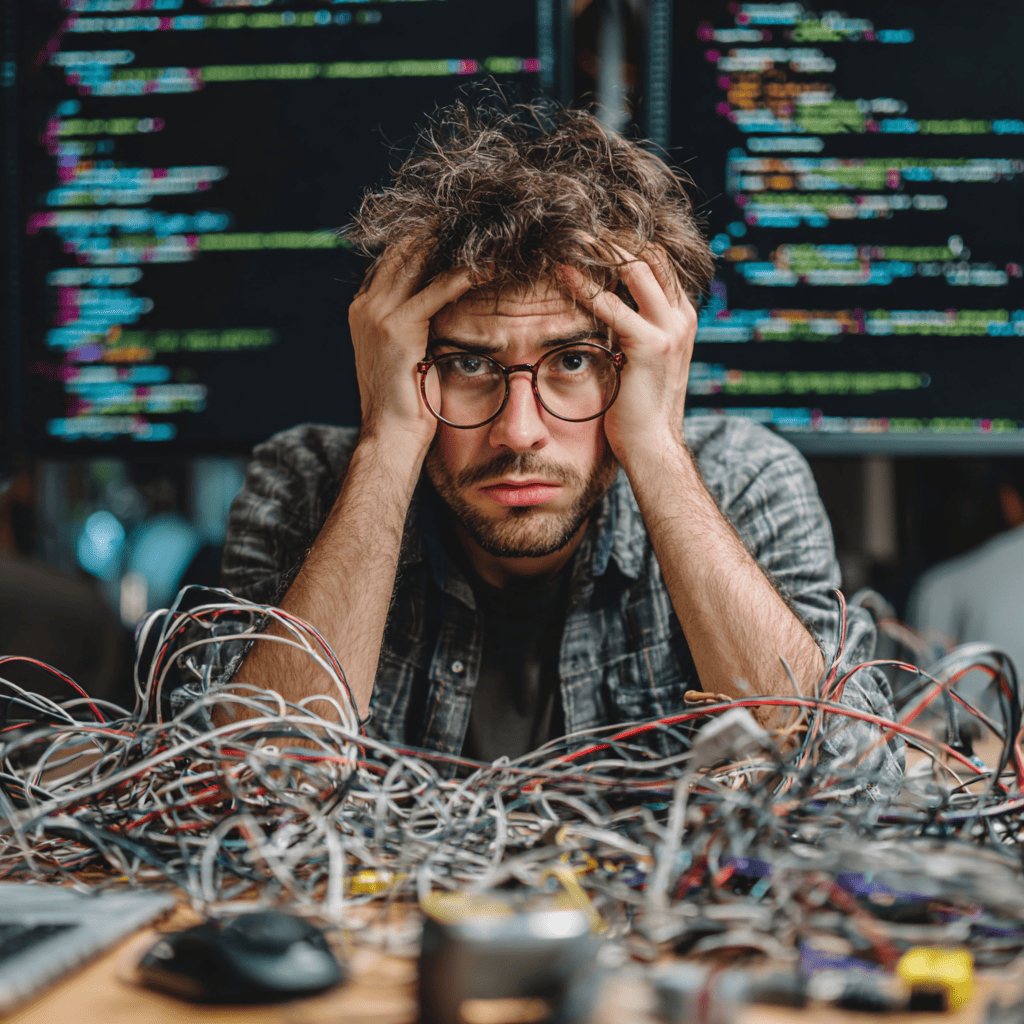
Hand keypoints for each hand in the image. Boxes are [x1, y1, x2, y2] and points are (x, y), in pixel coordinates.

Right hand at [348, 248, 473, 451]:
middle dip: (440, 237)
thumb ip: (417, 324)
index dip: (425, 242)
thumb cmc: (407, 402)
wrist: (391, 435)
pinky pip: (436, 291)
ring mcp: (377, 314)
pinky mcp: (397, 327)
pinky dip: (462, 277)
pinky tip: (486, 269)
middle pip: (405, 252)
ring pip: (418, 263)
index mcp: (364, 310)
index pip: (396, 260)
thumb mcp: (408, 353)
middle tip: (477, 226)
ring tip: (485, 238)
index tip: (458, 233)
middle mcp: (366, 306)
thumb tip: (445, 303)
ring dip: (453, 249)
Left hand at [559, 244, 697, 462]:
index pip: (657, 262)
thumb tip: (606, 310)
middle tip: (576, 225)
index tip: (592, 232)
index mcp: (681, 319)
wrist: (653, 446)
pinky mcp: (649, 345)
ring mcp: (669, 330)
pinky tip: (560, 272)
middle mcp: (681, 318)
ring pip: (635, 268)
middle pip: (650, 255)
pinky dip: (584, 285)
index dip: (627, 242)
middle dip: (614, 236)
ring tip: (568, 237)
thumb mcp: (643, 361)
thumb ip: (634, 330)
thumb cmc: (639, 409)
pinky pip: (612, 304)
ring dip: (600, 249)